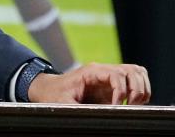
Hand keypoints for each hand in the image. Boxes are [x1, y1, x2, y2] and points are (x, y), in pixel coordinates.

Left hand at [28, 63, 150, 104]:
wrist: (48, 89)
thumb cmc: (53, 95)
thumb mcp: (62, 103)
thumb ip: (79, 110)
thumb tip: (97, 118)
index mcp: (91, 72)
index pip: (118, 74)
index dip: (122, 91)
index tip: (117, 106)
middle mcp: (103, 71)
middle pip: (133, 71)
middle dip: (137, 90)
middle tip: (129, 106)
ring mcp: (109, 77)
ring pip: (137, 73)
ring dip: (141, 90)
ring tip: (132, 105)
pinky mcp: (113, 86)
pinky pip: (134, 82)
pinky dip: (140, 92)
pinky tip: (131, 105)